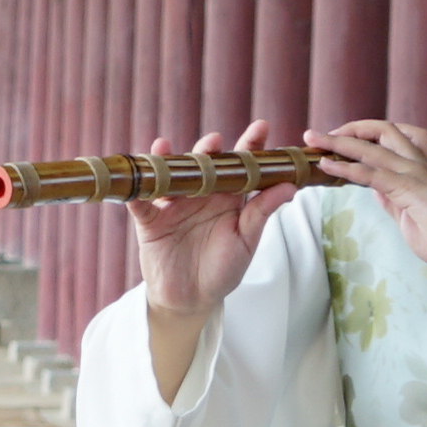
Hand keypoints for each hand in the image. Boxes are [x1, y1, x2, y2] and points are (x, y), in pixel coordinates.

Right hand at [125, 120, 291, 317]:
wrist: (192, 299)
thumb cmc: (223, 270)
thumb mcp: (246, 241)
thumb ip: (261, 213)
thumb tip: (289, 187)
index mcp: (227, 198)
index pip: (240, 166)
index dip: (250, 145)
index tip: (262, 126)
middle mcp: (200, 195)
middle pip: (203, 165)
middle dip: (208, 149)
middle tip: (215, 141)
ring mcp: (174, 205)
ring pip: (171, 176)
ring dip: (170, 161)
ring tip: (170, 148)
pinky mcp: (150, 221)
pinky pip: (141, 203)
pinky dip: (138, 191)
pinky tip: (141, 177)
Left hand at [313, 116, 426, 276]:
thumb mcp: (410, 217)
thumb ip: (393, 200)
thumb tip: (375, 189)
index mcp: (419, 169)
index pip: (386, 142)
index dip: (360, 138)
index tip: (334, 144)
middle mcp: (417, 164)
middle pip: (380, 131)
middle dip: (347, 129)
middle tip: (319, 134)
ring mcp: (416, 173)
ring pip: (372, 146)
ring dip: (338, 141)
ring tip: (313, 137)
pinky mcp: (412, 188)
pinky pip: (373, 173)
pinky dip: (346, 167)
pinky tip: (327, 164)